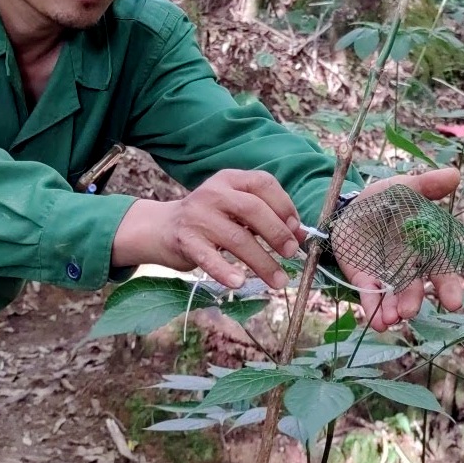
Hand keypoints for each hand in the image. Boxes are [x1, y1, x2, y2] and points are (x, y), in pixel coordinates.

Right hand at [111, 170, 304, 289]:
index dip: (285, 206)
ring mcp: (197, 216)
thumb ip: (265, 216)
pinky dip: (225, 271)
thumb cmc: (210, 219)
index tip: (297, 230)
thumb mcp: (235, 209)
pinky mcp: (184, 240)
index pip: (263, 183)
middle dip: (277, 233)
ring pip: (236, 238)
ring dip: (262, 262)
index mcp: (230, 179)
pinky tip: (239, 283)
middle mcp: (213, 193)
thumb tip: (302, 235)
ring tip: (279, 280)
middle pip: (252, 209)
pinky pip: (209, 258)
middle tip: (292, 253)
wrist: (161, 228)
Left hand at [339, 166, 463, 331]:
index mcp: (426, 247)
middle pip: (416, 288)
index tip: (454, 302)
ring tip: (391, 320)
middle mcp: (410, 268)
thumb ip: (427, 185)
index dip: (449, 287)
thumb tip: (455, 175)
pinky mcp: (365, 280)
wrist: (350, 207)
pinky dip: (373, 310)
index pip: (442, 270)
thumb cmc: (385, 199)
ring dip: (394, 310)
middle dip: (414, 301)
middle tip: (410, 312)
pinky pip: (370, 297)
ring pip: (394, 298)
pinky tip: (376, 322)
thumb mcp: (403, 188)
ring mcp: (387, 277)